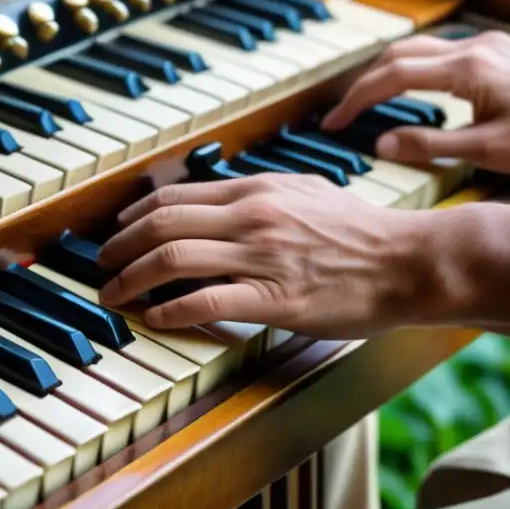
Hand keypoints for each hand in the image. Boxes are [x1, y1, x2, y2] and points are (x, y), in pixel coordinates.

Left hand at [96, 175, 453, 337]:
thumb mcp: (305, 192)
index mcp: (256, 190)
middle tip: (101, 267)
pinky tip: (155, 318)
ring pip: (174, 258)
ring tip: (114, 295)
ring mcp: (262, 256)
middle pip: (161, 224)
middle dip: (118, 247)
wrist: (409, 261)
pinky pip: (208, 300)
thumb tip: (222, 196)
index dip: (133, 217)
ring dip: (132, 279)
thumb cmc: (360, 231)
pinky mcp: (276, 298)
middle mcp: (252, 216)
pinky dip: (171, 310)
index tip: (116, 233)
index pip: (174, 197)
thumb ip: (260, 192)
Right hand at [321, 30, 509, 172]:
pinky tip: (412, 92)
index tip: (333, 122)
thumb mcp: (488, 150)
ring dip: (387, 73)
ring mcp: (486, 43)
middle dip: (364, 83)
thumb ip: (429, 145)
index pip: (392, 77)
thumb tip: (381, 142)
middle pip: (398, 54)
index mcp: (467, 70)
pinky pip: (441, 52)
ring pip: (418, 49)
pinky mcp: (497, 48)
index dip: (356, 99)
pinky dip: (414, 69)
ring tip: (368, 102)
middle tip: (342, 112)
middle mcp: (473, 47)